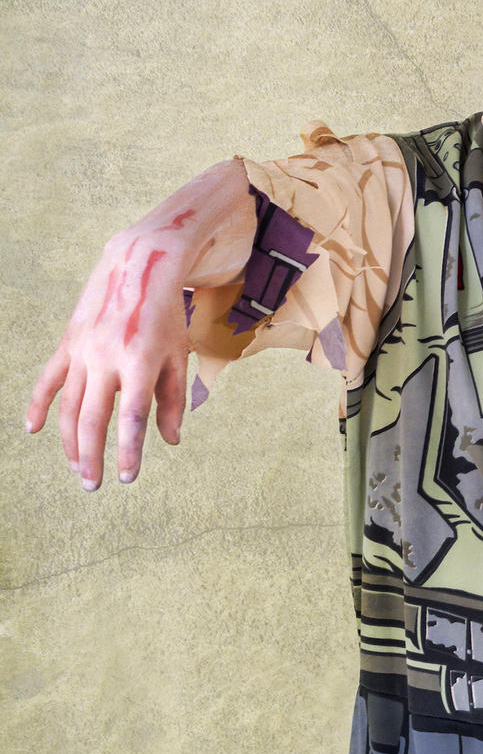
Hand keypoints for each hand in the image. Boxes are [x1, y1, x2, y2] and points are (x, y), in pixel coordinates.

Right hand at [26, 229, 190, 489]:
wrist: (139, 267)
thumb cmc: (166, 316)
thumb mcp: (178, 355)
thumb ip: (173, 399)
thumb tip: (170, 441)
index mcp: (140, 362)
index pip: (132, 418)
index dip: (129, 450)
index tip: (127, 477)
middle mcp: (107, 358)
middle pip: (93, 419)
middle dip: (92, 457)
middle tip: (93, 486)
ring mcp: (83, 350)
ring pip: (69, 406)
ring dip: (70, 441)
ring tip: (77, 468)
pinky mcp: (68, 343)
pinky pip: (48, 380)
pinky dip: (38, 406)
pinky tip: (32, 431)